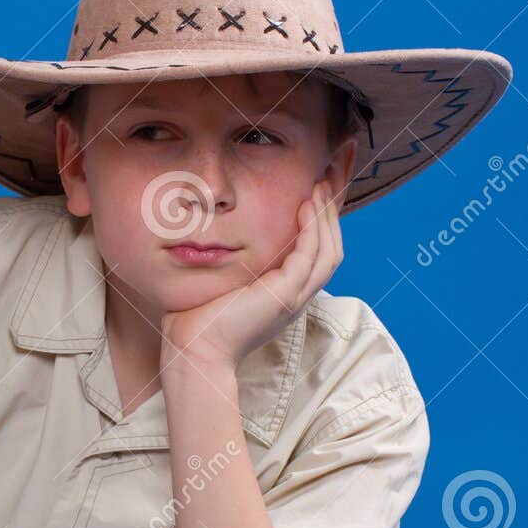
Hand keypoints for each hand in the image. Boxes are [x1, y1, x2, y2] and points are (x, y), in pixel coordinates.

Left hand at [161, 178, 342, 372]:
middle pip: (332, 247)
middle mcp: (297, 296)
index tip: (321, 186)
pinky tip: (306, 204)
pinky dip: (311, 228)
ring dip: (327, 215)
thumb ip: (232, 261)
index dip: (324, 219)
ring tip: (322, 184)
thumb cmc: (197, 322)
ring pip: (328, 251)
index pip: (317, 251)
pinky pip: (309, 255)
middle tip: (332, 175)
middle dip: (334, 211)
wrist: (193, 352)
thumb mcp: (222, 284)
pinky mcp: (284, 296)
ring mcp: (294, 298)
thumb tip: (214, 233)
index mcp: (286, 293)